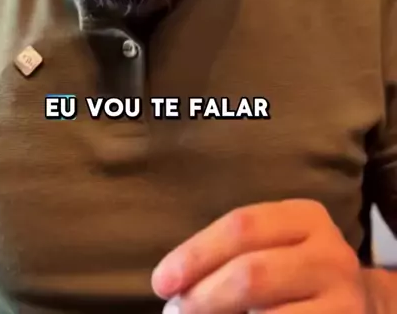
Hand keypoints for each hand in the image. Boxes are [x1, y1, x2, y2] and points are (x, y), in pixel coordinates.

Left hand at [151, 199, 375, 312]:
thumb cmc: (295, 274)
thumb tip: (173, 285)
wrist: (361, 308)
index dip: (195, 254)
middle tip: (175, 312)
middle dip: (203, 297)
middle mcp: (330, 254)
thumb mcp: (275, 247)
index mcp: (305, 217)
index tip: (161, 281)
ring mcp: (343, 300)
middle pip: (251, 273)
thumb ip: (233, 255)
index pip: (241, 226)